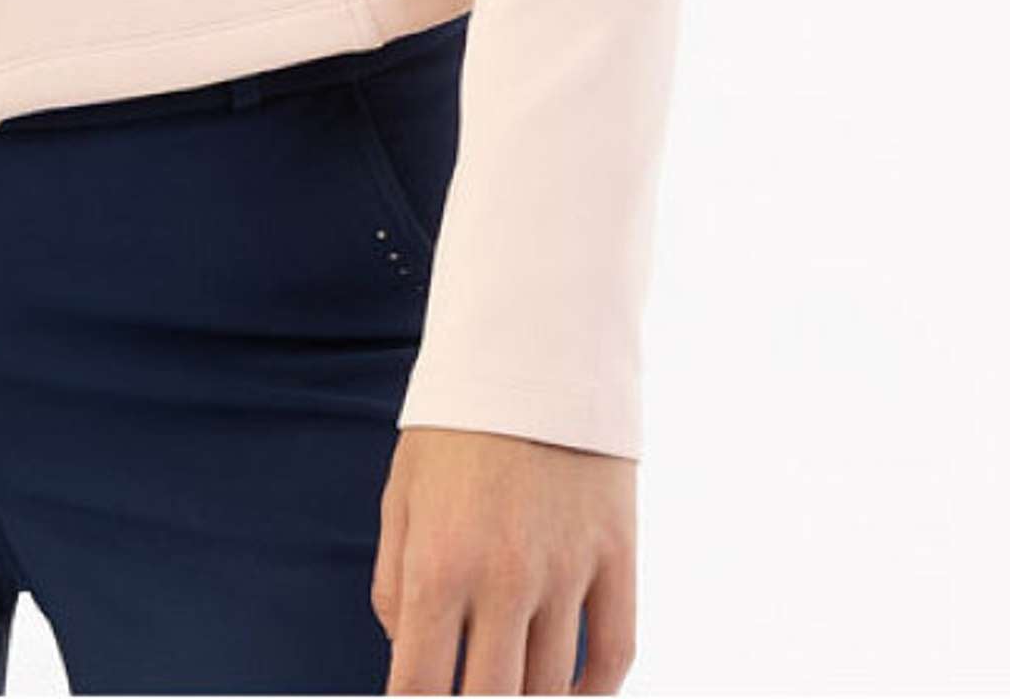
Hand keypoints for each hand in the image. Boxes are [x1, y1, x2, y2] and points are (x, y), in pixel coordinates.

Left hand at [371, 426, 635, 693]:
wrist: (532, 346)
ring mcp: (566, 570)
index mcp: (438, 563)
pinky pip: (615, 653)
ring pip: (553, 689)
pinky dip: (596, 691)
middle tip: (467, 696)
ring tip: (511, 689)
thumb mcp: (401, 495)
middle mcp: (503, 578)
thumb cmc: (455, 425)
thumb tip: (406, 654)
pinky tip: (573, 695)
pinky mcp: (616, 555)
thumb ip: (393, 583)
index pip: (420, 687)